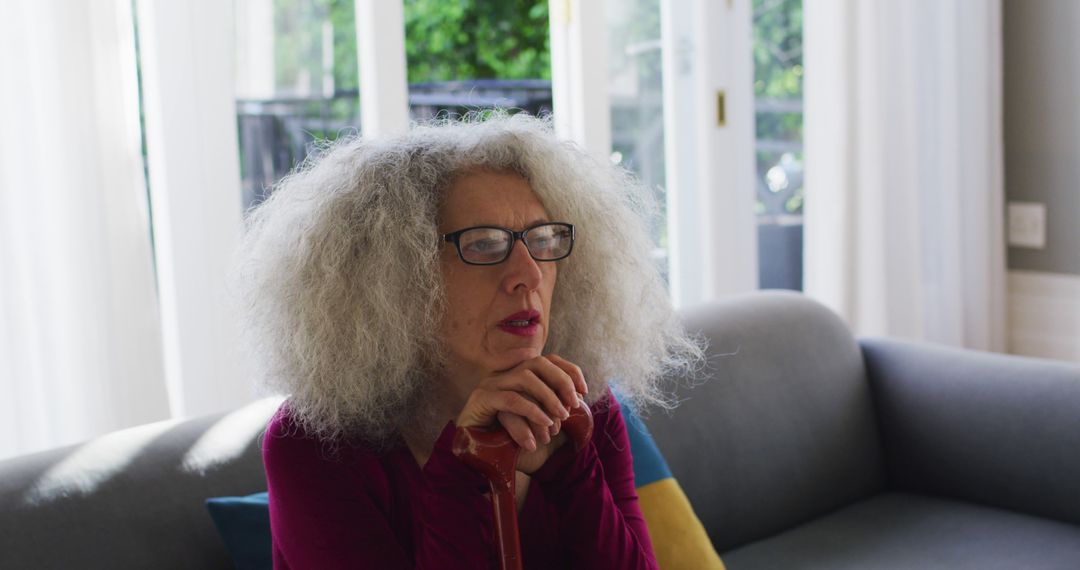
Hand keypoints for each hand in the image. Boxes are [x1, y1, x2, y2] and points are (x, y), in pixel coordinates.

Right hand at [455, 354, 587, 473]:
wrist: (477, 454)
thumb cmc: (508, 436)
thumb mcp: (534, 418)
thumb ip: (550, 404)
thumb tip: (578, 396)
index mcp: (516, 373)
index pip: (547, 360)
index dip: (568, 371)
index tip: (584, 391)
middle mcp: (503, 373)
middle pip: (537, 362)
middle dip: (561, 381)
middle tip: (574, 404)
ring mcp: (491, 384)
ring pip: (524, 377)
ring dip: (547, 396)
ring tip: (561, 417)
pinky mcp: (481, 399)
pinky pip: (510, 399)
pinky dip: (531, 410)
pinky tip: (544, 423)